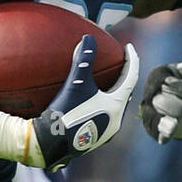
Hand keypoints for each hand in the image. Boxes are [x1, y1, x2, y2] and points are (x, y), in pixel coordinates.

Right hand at [32, 37, 138, 170]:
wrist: (49, 144)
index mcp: (115, 107)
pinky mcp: (96, 139)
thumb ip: (83, 60)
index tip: (129, 47)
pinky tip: (93, 100)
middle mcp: (116, 121)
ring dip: (114, 92)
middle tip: (121, 62)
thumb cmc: (64, 113)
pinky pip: (106, 116)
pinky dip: (104, 103)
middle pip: (125, 93)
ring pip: (116, 106)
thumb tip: (88, 37)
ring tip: (109, 80)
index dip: (131, 60)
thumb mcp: (75, 84)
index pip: (130, 78)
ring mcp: (106, 132)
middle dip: (124, 76)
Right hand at [141, 59, 181, 143]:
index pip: (158, 77)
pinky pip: (155, 131)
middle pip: (153, 98)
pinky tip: (164, 139)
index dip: (171, 84)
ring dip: (161, 123)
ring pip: (151, 117)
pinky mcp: (162, 126)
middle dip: (166, 104)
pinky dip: (160, 135)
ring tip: (173, 127)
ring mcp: (157, 110)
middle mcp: (156, 92)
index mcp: (166, 73)